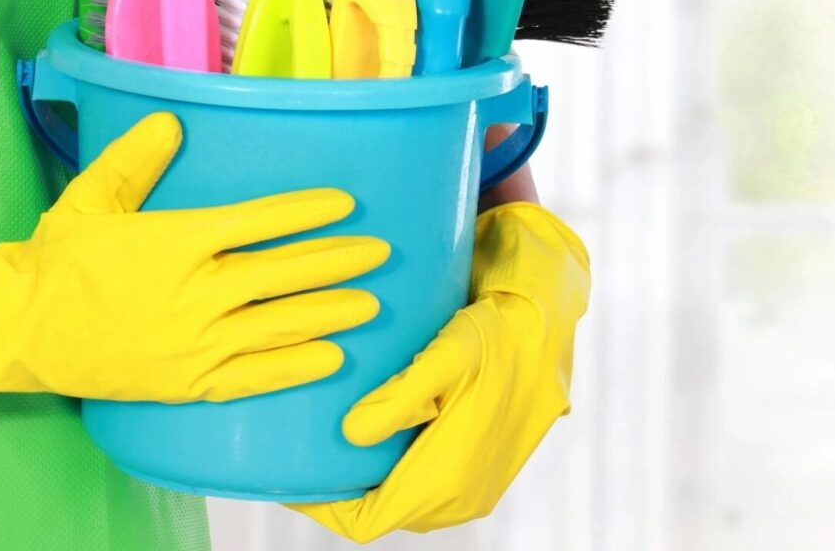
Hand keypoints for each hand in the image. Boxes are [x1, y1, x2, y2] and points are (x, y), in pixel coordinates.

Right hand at [0, 112, 387, 416]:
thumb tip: (172, 121)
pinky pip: (251, 377)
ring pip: (276, 325)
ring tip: (371, 304)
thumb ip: (134, 159)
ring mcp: (192, 342)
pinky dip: (294, 368)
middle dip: (336, 262)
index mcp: (175, 243)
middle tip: (379, 253)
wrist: (19, 329)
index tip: (344, 204)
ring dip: (328, 313)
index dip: (304, 212)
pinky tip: (330, 358)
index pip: (256, 222)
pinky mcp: (185, 383)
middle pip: (280, 274)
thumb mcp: (90, 199)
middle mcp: (193, 293)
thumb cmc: (57, 259)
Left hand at [289, 202, 589, 542]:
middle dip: (335, 485)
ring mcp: (472, 482)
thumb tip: (350, 437)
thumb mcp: (451, 353)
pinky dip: (389, 459)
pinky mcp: (478, 462)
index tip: (281, 472)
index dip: (318, 504)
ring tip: (320, 431)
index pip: (365, 520)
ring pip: (398, 494)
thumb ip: (402, 397)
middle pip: (378, 509)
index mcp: (452, 479)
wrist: (553, 314)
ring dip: (362, 472)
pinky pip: (419, 476)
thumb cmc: (503, 328)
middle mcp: (463, 494)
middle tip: (293, 444)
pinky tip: (365, 423)